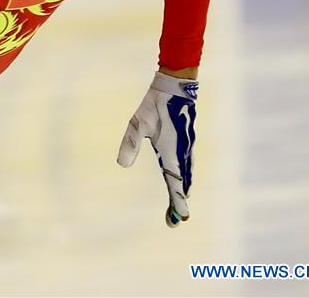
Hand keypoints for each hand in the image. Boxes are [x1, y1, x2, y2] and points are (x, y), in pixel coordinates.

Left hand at [117, 71, 197, 227]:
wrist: (174, 88)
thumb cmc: (155, 105)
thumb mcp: (137, 124)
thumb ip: (130, 144)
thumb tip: (121, 165)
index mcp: (171, 152)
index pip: (175, 183)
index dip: (177, 202)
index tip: (180, 220)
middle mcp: (181, 153)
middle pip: (183, 183)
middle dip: (179, 202)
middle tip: (176, 221)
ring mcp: (186, 147)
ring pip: (186, 175)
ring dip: (183, 191)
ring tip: (179, 207)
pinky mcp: (185, 142)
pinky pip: (187, 166)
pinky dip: (185, 178)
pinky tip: (182, 181)